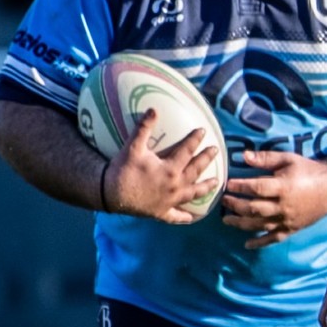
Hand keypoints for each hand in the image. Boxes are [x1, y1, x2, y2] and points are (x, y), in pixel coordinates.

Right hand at [103, 109, 219, 223]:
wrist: (111, 194)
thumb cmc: (123, 170)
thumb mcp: (133, 147)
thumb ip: (144, 127)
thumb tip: (153, 108)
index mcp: (170, 169)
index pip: (187, 151)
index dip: (195, 139)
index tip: (203, 131)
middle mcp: (175, 186)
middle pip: (195, 170)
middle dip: (206, 159)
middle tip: (215, 150)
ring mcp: (170, 201)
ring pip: (193, 194)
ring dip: (205, 188)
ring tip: (216, 182)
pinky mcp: (161, 213)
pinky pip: (176, 216)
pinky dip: (184, 217)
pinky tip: (192, 217)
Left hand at [220, 151, 326, 247]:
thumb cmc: (308, 171)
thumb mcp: (288, 159)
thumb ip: (265, 158)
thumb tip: (244, 156)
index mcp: (284, 186)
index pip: (257, 188)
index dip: (240, 187)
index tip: (227, 184)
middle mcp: (284, 205)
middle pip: (254, 209)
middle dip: (236, 205)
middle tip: (224, 201)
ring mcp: (288, 219)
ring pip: (260, 225)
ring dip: (241, 223)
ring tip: (227, 220)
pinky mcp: (292, 228)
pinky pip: (274, 238)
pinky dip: (260, 242)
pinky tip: (247, 244)